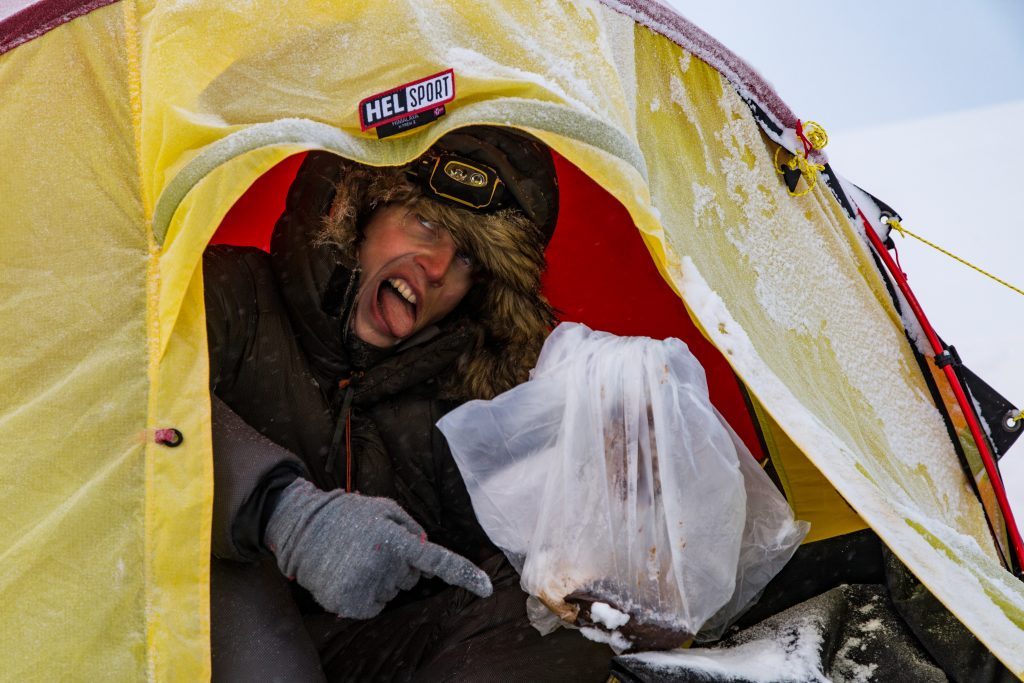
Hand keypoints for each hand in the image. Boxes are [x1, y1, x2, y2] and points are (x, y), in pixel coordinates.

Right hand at [265, 478, 491, 617]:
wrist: (301, 527)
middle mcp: (383, 565)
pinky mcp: (349, 604)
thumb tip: (426, 551)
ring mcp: (365, 586)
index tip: (486, 590)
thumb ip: (410, 528)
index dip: (464, 575)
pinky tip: (348, 575)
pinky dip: (364, 595)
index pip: (437, 561)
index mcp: (394, 538)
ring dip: (379, 578)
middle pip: (411, 577)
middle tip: (370, 547)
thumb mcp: (382, 508)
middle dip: (397, 564)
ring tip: (355, 558)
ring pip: (392, 591)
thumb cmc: (346, 515)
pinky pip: (374, 606)